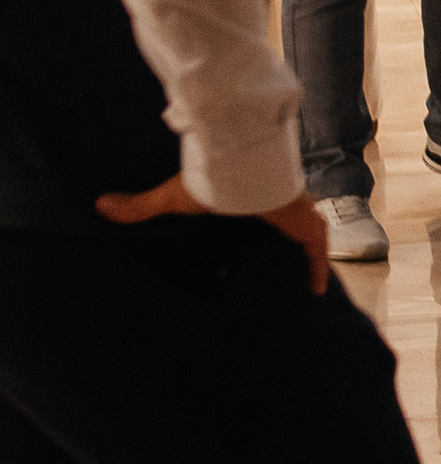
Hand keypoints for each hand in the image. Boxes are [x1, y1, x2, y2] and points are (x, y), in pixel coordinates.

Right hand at [96, 174, 330, 297]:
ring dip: (305, 255)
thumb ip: (141, 206)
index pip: (258, 212)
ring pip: (306, 236)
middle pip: (287, 225)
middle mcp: (278, 204)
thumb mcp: (173, 198)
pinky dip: (318, 269)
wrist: (246, 170)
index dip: (259, 223)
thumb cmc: (213, 181)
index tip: (255, 238)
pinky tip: (316, 292)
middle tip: (280, 262)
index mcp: (250, 196)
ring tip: (300, 280)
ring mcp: (298, 213)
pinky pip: (317, 250)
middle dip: (286, 238)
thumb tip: (100, 205)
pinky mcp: (308, 225)